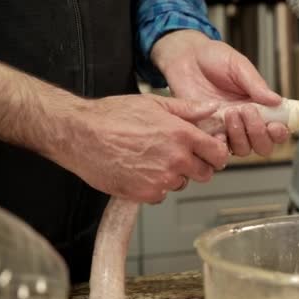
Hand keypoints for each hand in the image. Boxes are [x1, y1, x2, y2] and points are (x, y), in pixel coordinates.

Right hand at [58, 95, 227, 202]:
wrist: (79, 134)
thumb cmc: (112, 116)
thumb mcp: (154, 103)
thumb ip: (188, 109)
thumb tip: (212, 109)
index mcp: (182, 135)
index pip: (219, 154)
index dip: (216, 154)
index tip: (210, 152)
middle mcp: (175, 159)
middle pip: (205, 174)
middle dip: (197, 166)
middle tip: (179, 156)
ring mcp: (161, 179)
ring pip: (182, 184)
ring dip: (174, 176)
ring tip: (152, 159)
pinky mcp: (144, 194)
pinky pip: (161, 195)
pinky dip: (154, 187)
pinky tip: (140, 171)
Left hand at [151, 30, 289, 156]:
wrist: (186, 57)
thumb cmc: (214, 58)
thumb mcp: (239, 66)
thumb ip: (256, 84)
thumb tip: (278, 101)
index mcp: (259, 106)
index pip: (277, 128)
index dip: (280, 133)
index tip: (275, 125)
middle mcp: (246, 121)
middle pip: (262, 146)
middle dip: (259, 134)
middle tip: (248, 111)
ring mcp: (227, 128)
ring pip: (243, 150)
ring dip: (241, 135)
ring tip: (231, 112)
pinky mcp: (207, 132)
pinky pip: (218, 149)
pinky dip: (221, 144)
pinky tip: (218, 130)